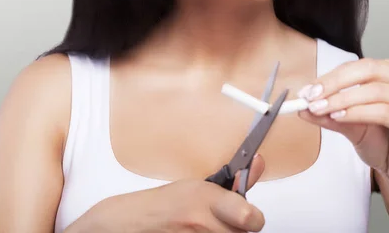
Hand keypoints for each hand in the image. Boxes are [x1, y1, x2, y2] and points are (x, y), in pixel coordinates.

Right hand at [65, 155, 265, 232]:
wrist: (129, 224)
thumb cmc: (163, 204)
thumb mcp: (199, 185)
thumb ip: (233, 182)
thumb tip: (258, 162)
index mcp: (206, 198)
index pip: (251, 218)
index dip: (254, 219)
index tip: (251, 217)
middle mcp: (201, 223)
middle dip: (236, 229)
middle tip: (220, 221)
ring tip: (204, 228)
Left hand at [298, 58, 388, 186]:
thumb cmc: (384, 144)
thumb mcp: (349, 126)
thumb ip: (328, 114)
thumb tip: (303, 107)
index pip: (356, 66)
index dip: (329, 76)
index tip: (306, 90)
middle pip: (366, 70)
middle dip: (334, 83)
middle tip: (311, 97)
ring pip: (373, 91)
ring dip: (342, 99)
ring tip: (321, 109)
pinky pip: (383, 111)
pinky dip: (357, 113)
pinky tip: (339, 117)